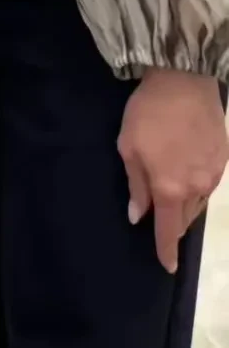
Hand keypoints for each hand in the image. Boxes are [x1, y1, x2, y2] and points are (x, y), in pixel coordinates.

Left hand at [117, 68, 226, 272]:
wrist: (184, 81)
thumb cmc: (148, 113)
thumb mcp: (128, 146)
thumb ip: (136, 185)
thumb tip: (138, 215)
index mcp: (170, 189)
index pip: (169, 231)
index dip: (166, 251)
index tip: (167, 266)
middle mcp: (196, 189)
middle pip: (185, 219)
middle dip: (173, 225)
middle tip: (161, 221)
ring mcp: (213, 175)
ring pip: (198, 204)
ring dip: (185, 207)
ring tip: (172, 199)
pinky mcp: (223, 160)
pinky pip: (208, 186)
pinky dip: (196, 189)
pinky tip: (187, 177)